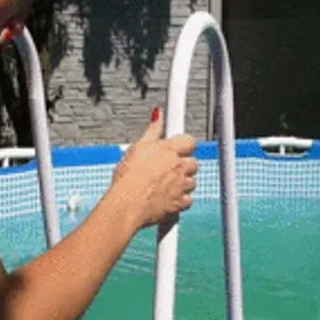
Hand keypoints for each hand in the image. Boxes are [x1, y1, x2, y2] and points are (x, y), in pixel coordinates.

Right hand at [111, 108, 198, 228]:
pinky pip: (188, 200)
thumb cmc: (128, 177)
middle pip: (193, 162)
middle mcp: (178, 167)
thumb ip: (152, 131)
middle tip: (168, 168)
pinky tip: (167, 197)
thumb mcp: (136, 148)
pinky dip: (181, 199)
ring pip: (191, 182)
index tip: (177, 148)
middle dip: (183, 164)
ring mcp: (181, 186)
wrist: (126, 204)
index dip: (183, 145)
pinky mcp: (180, 203)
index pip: (189, 141)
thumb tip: (158, 114)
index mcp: (169, 150)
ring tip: (164, 184)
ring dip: (183, 182)